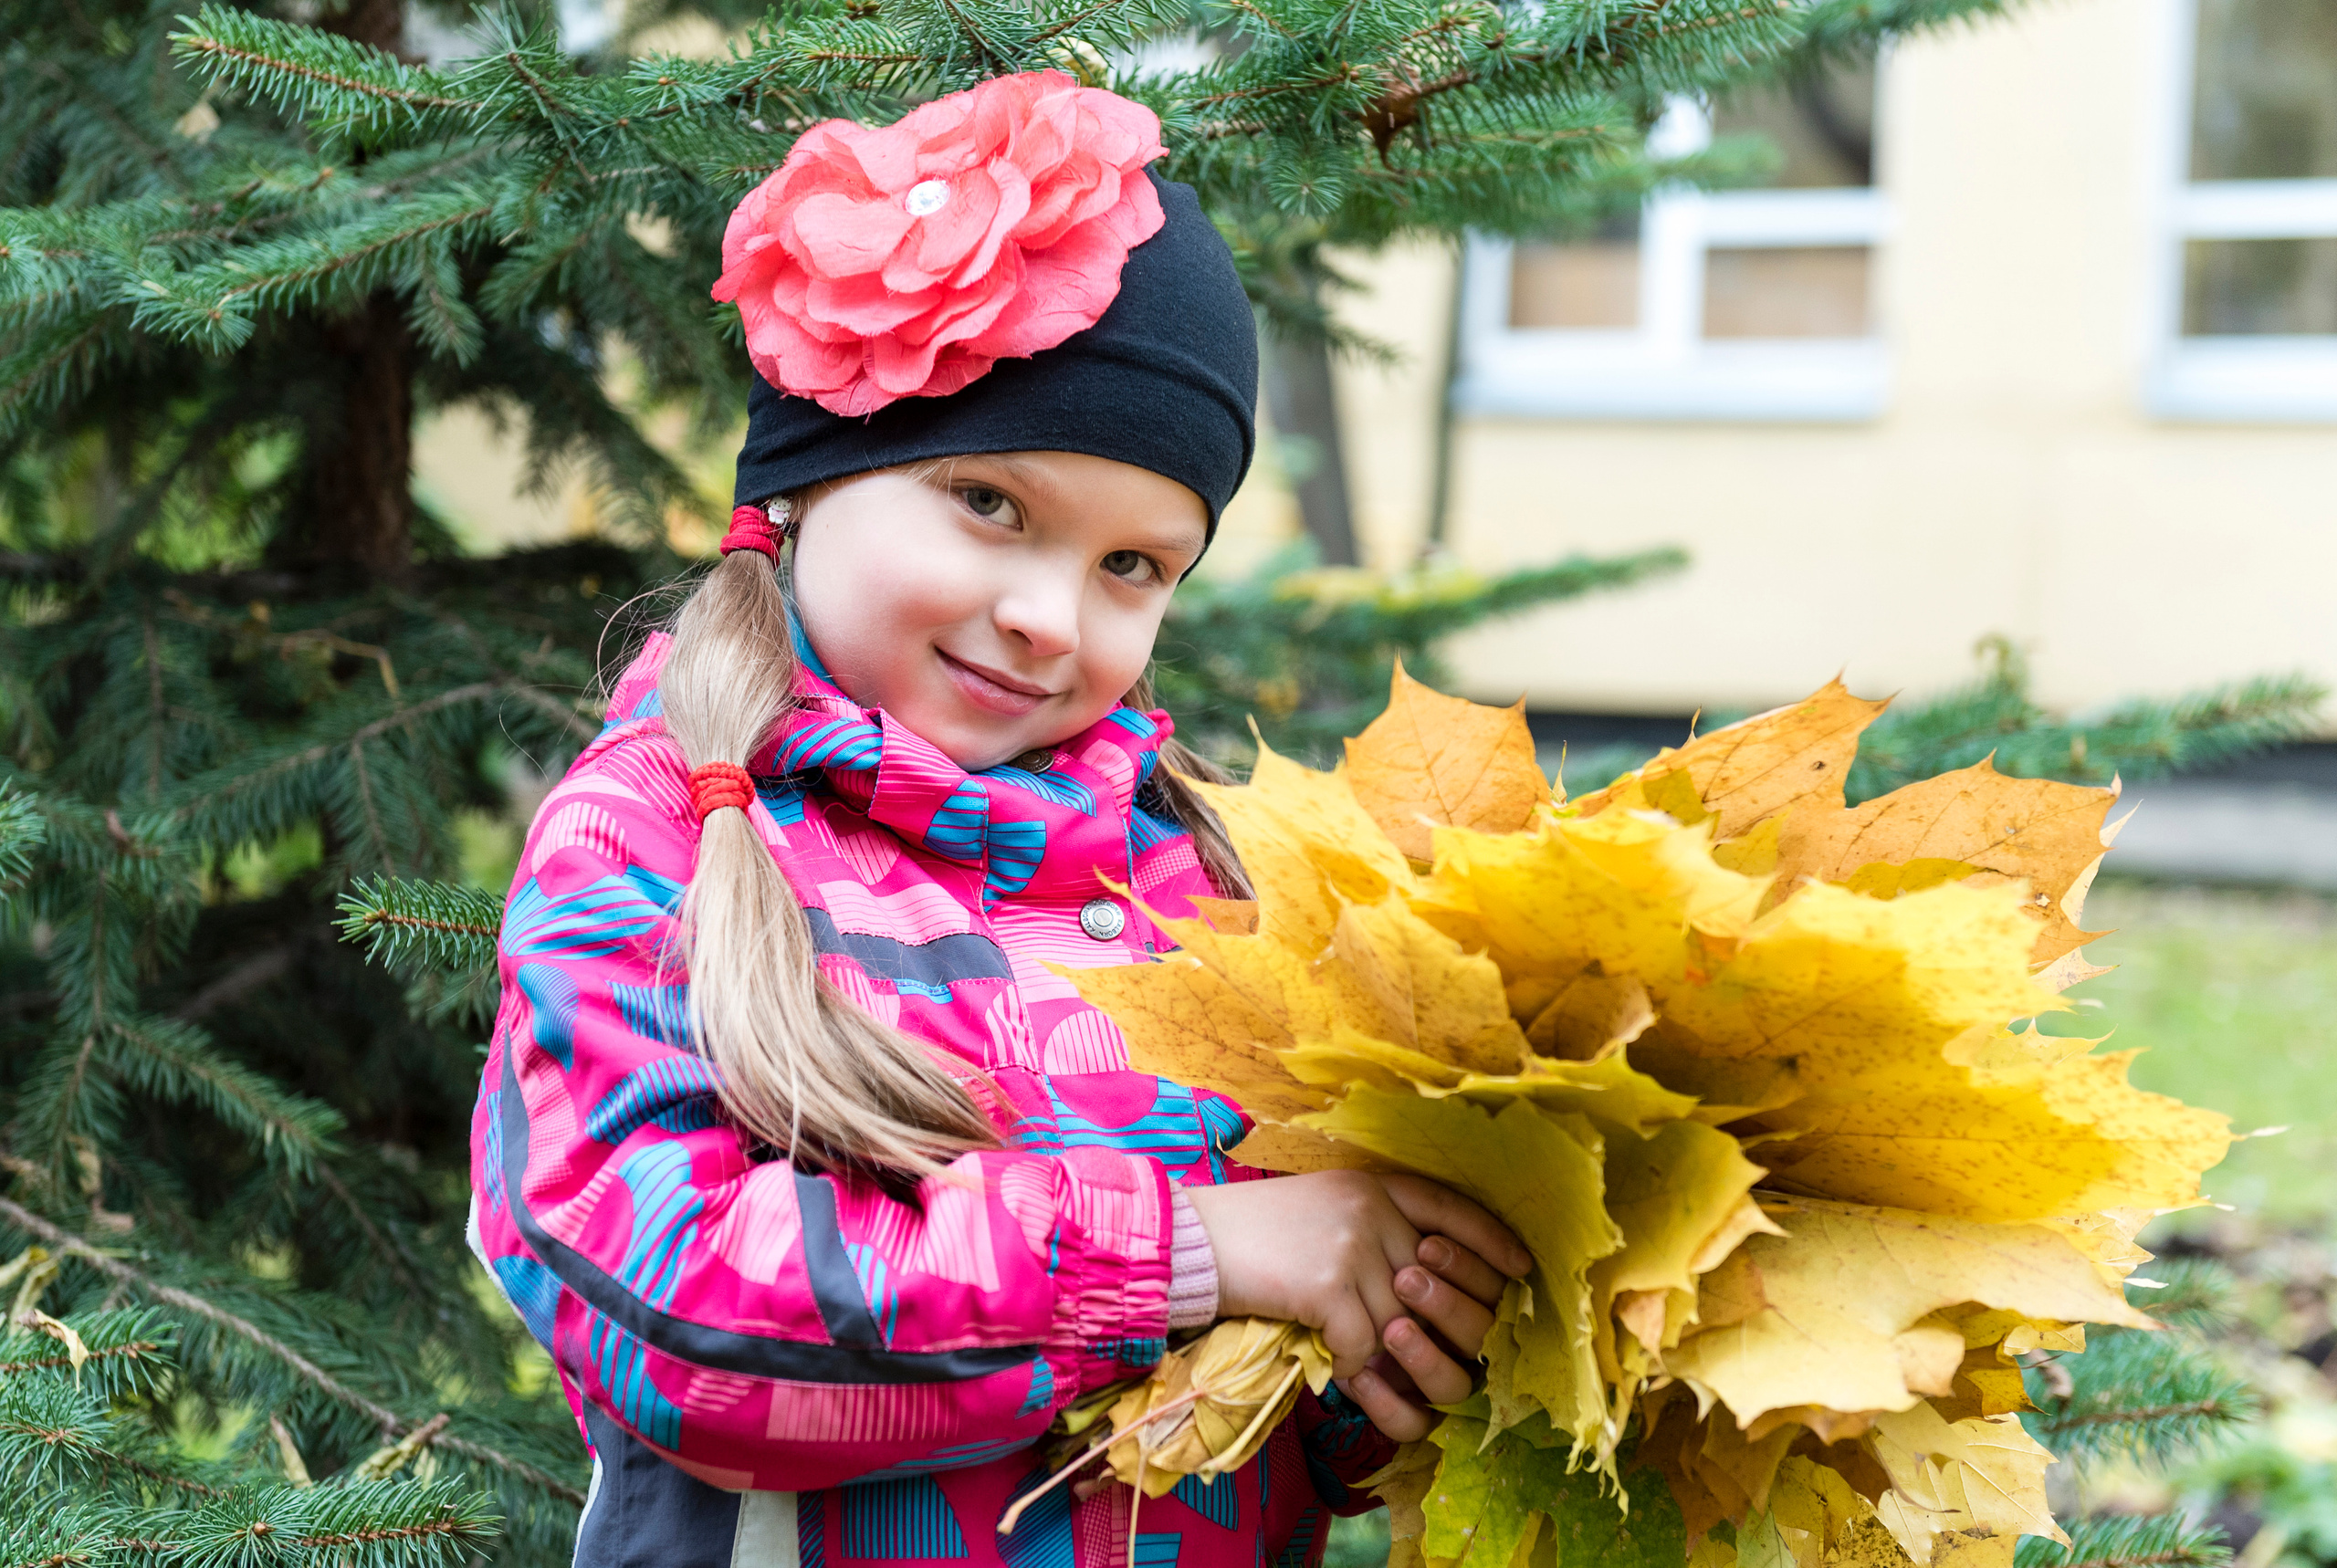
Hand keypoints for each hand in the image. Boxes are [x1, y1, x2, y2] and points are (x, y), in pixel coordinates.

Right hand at [1181, 1171, 1528, 1439]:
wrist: (1191, 1241)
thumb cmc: (1255, 1230)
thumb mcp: (1325, 1206)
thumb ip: (1378, 1229)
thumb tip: (1428, 1278)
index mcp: (1374, 1185)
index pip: (1453, 1209)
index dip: (1491, 1243)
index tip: (1521, 1272)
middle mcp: (1373, 1210)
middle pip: (1442, 1282)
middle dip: (1454, 1328)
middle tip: (1449, 1355)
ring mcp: (1353, 1247)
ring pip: (1405, 1327)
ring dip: (1400, 1363)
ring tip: (1398, 1383)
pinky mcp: (1328, 1287)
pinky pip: (1362, 1347)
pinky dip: (1350, 1369)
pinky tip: (1333, 1368)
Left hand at [1341, 1228, 1514, 1441]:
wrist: (1292, 1272)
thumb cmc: (1352, 1240)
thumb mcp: (1394, 1212)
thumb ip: (1446, 1218)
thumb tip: (1513, 1261)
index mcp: (1471, 1296)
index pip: (1495, 1290)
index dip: (1469, 1269)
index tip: (1425, 1244)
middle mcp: (1461, 1344)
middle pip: (1481, 1337)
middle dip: (1448, 1308)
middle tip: (1406, 1280)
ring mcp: (1435, 1381)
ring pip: (1454, 1388)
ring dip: (1427, 1359)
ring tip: (1391, 1330)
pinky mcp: (1405, 1414)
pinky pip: (1411, 1425)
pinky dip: (1388, 1405)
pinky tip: (1360, 1376)